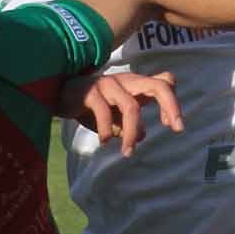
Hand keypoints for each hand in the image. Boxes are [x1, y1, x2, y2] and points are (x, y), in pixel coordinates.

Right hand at [61, 69, 181, 154]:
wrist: (57, 95)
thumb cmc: (90, 106)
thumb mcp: (113, 115)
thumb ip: (129, 122)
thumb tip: (143, 135)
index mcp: (134, 85)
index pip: (164, 82)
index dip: (173, 102)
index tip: (173, 126)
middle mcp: (126, 80)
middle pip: (158, 86)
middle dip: (171, 106)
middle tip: (178, 129)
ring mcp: (108, 83)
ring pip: (131, 106)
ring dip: (132, 133)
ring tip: (128, 152)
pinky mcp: (90, 91)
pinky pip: (103, 111)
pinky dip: (107, 130)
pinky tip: (104, 142)